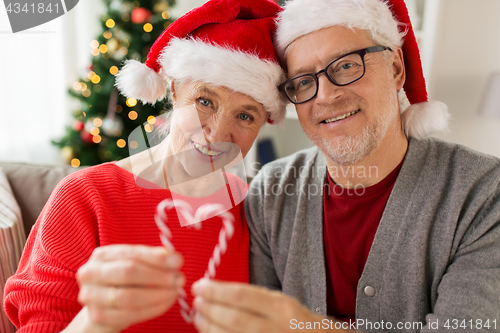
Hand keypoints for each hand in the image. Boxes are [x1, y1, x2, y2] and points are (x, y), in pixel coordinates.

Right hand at [74, 244, 184, 332]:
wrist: (102, 306)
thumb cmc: (122, 281)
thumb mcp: (134, 264)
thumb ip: (152, 259)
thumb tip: (173, 259)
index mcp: (101, 255)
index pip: (132, 254)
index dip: (157, 258)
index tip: (178, 262)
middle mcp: (90, 273)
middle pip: (128, 272)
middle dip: (158, 276)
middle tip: (179, 279)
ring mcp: (91, 296)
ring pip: (129, 296)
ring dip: (158, 294)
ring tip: (175, 292)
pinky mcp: (97, 316)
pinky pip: (130, 314)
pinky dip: (152, 309)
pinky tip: (166, 304)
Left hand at [191, 279, 347, 332]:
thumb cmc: (296, 321)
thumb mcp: (282, 302)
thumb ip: (254, 299)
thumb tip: (217, 293)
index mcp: (281, 307)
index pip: (241, 295)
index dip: (215, 291)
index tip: (199, 286)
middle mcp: (276, 327)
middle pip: (233, 318)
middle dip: (210, 309)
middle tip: (196, 302)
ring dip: (209, 328)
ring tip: (199, 318)